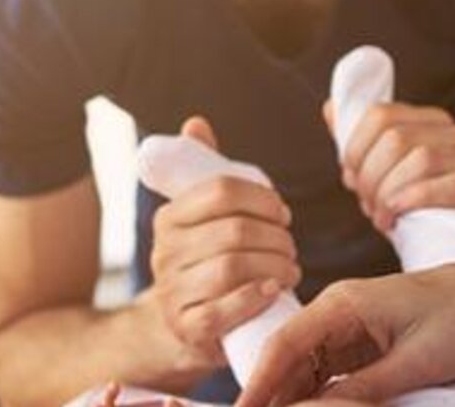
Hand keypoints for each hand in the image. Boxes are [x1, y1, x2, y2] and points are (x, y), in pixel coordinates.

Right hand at [143, 117, 302, 372]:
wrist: (181, 326)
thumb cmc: (205, 263)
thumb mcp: (201, 217)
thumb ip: (203, 170)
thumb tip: (195, 124)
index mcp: (168, 217)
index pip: (220, 190)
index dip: (262, 198)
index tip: (282, 214)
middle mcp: (163, 253)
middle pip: (234, 230)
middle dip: (276, 237)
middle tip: (291, 247)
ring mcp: (172, 293)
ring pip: (231, 267)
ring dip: (274, 266)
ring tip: (290, 269)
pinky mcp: (187, 329)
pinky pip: (223, 310)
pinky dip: (254, 298)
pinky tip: (273, 291)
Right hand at [235, 264, 454, 405]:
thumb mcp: (414, 363)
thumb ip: (361, 391)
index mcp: (344, 304)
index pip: (284, 344)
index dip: (258, 383)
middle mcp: (338, 312)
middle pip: (287, 359)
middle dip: (270, 395)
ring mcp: (349, 328)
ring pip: (304, 369)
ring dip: (292, 399)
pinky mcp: (363, 344)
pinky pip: (327, 374)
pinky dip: (315, 396)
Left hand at [328, 102, 454, 237]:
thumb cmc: (424, 214)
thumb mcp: (387, 178)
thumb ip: (363, 144)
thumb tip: (331, 108)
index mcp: (432, 123)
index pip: (381, 114)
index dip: (355, 148)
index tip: (350, 177)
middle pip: (396, 138)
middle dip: (370, 176)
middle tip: (367, 204)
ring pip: (422, 158)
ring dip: (390, 192)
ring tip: (382, 217)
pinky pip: (454, 184)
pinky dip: (416, 201)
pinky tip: (398, 218)